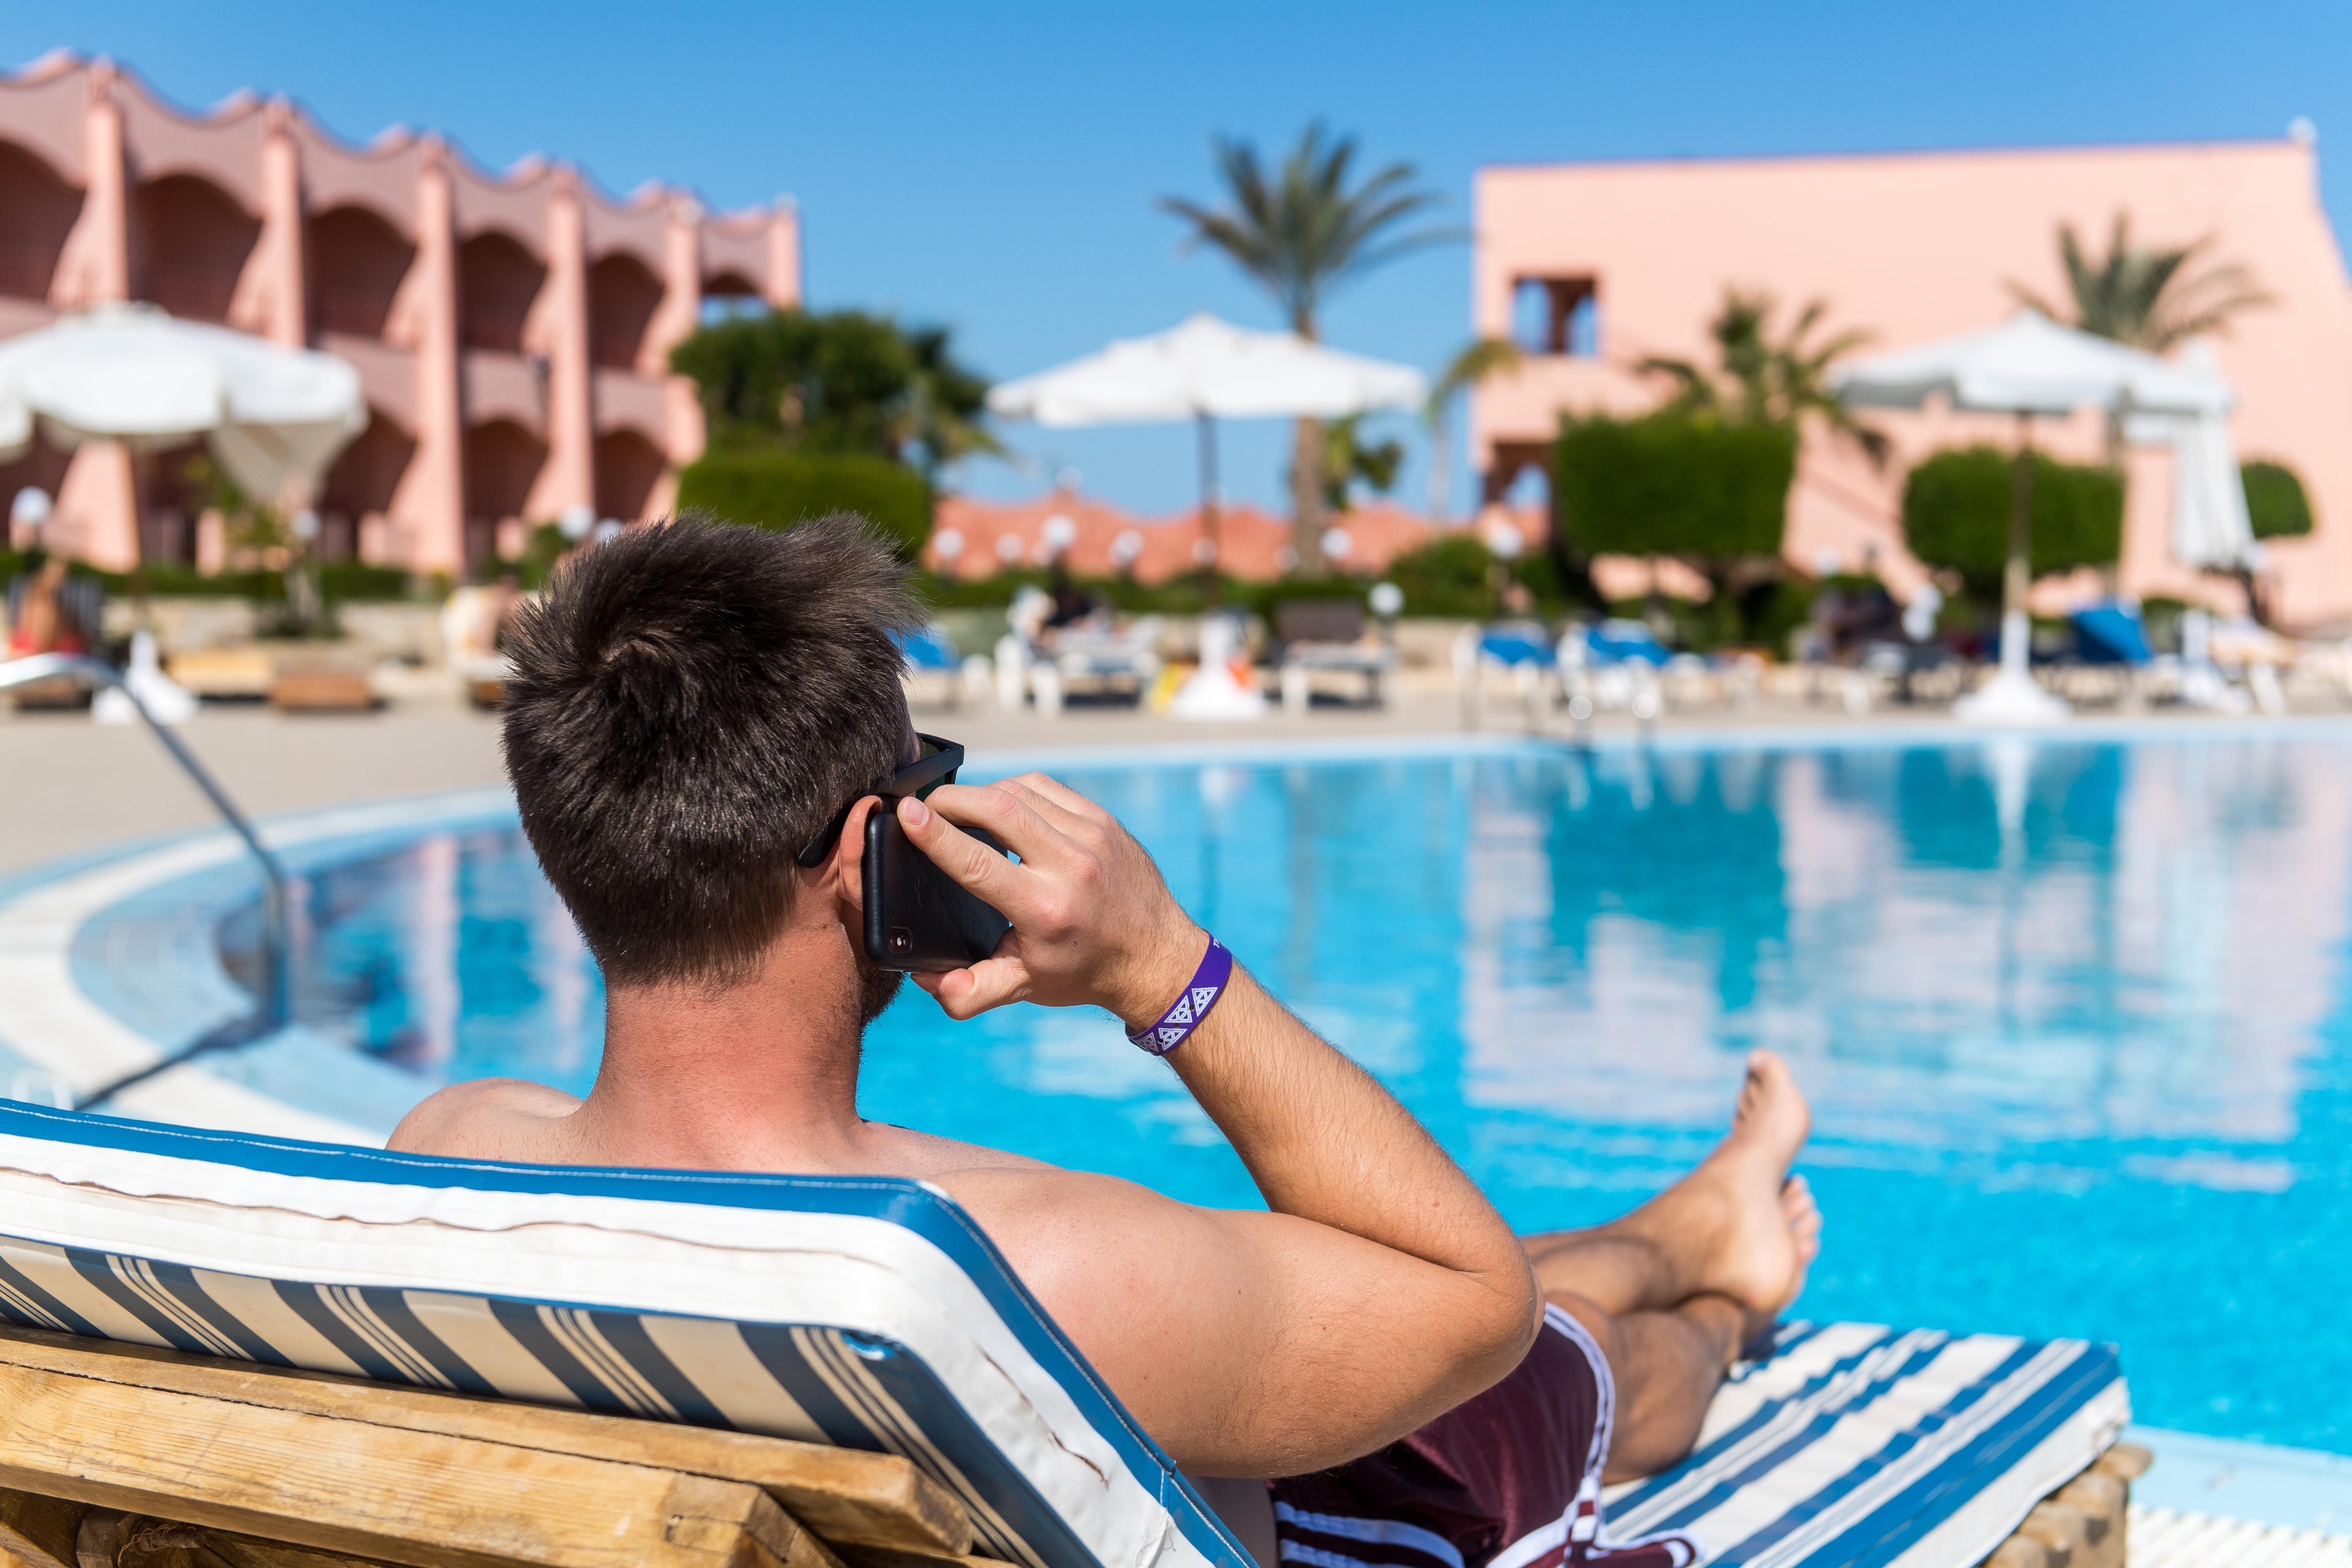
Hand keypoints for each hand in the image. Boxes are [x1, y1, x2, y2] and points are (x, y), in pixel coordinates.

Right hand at [892, 773, 1202, 1028]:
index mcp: (1045, 909)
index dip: (934, 833)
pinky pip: (1046, 788)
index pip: (977, 860)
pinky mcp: (1103, 821)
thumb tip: (927, 978)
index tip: (905, 812)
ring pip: (1019, 790)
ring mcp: (1092, 836)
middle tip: (923, 806)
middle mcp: (1071, 866)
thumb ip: (970, 990)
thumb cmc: (1084, 972)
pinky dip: (1014, 791)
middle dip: (949, 799)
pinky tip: (1000, 806)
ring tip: (958, 809)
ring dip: (980, 794)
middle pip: (996, 808)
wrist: (1155, 958)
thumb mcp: (1025, 987)